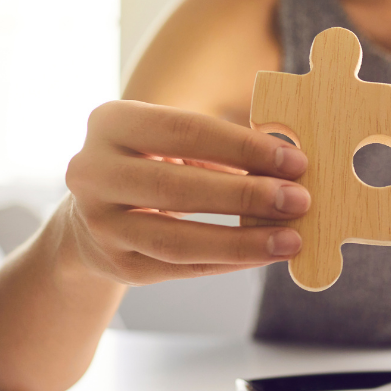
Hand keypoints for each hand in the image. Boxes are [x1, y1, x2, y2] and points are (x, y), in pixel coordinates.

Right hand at [63, 100, 309, 284]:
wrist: (94, 216)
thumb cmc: (153, 165)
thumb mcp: (173, 143)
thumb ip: (222, 148)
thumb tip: (289, 166)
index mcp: (111, 123)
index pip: (184, 131)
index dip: (243, 147)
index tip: (295, 161)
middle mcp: (93, 172)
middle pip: (178, 188)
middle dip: (246, 195)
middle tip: (298, 200)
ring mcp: (100, 224)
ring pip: (177, 239)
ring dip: (242, 241)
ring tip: (290, 239)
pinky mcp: (117, 264)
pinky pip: (182, 267)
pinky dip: (230, 261)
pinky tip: (265, 254)